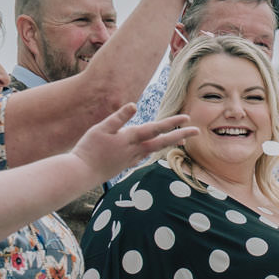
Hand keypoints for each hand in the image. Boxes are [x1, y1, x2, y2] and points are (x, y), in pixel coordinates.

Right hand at [72, 106, 196, 183]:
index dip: (172, 123)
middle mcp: (136, 149)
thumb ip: (118, 118)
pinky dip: (151, 150)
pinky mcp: (127, 164)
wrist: (82, 173)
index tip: (187, 118)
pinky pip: (143, 155)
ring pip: (155, 148)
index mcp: (131, 138)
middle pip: (163, 141)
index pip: (156, 128)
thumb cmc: (89, 148)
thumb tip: (134, 105)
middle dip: (180, 135)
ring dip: (168, 142)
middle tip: (196, 131)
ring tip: (181, 139)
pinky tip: (153, 148)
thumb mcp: (101, 128)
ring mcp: (132, 158)